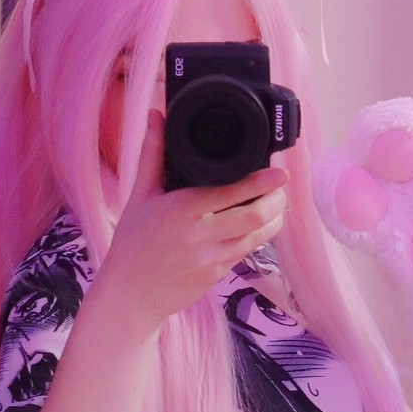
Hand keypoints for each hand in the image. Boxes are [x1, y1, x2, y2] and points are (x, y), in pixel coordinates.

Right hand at [102, 111, 288, 327]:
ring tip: (278, 204)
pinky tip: (260, 225)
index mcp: (181, 210)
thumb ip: (152, 155)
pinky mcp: (217, 275)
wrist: (130, 294)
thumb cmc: (132, 243)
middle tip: (282, 187)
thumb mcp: (138, 196)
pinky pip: (246, 252)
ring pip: (258, 236)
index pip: (230, 192)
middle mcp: (200, 234)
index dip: (260, 182)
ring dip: (274, 219)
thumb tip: (156, 116)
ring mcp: (211, 258)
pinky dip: (258, 236)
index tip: (279, 172)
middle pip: (255, 215)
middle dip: (276, 200)